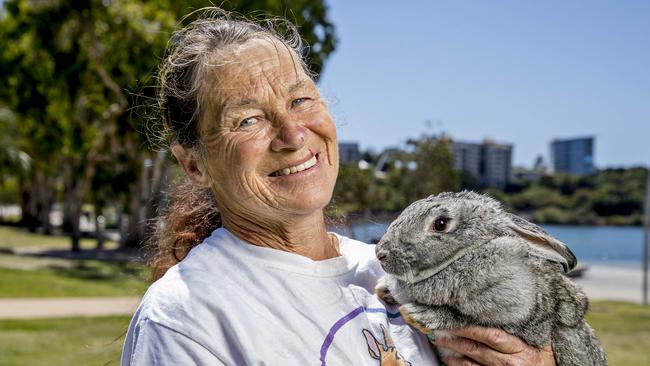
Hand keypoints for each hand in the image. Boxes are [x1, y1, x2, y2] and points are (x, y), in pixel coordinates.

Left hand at [431, 326, 554, 365]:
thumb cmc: (545, 359)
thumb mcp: (542, 340)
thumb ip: (527, 324)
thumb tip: (518, 299)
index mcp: (522, 349)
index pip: (491, 336)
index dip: (471, 328)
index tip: (455, 318)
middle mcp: (510, 364)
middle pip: (477, 349)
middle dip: (456, 338)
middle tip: (440, 329)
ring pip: (470, 363)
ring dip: (453, 353)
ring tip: (440, 342)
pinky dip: (459, 365)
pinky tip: (449, 359)